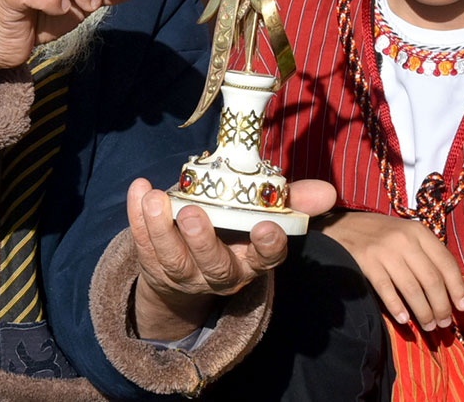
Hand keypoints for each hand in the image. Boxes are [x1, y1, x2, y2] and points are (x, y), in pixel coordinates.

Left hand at [126, 177, 335, 340]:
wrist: (188, 262)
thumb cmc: (233, 229)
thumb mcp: (261, 215)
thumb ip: (291, 201)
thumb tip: (327, 192)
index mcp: (250, 260)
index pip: (265, 259)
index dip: (267, 246)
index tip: (266, 227)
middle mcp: (219, 273)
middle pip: (213, 265)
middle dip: (202, 240)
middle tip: (194, 213)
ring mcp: (184, 273)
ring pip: (171, 258)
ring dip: (160, 228)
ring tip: (156, 198)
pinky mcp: (153, 264)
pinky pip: (142, 243)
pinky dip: (136, 216)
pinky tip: (139, 189)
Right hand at [320, 211, 463, 329]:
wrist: (339, 226)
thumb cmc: (378, 234)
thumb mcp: (405, 234)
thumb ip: (425, 254)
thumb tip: (449, 289)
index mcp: (418, 231)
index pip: (446, 263)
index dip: (458, 288)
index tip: (463, 308)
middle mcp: (404, 239)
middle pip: (432, 280)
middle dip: (441, 306)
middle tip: (444, 323)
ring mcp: (384, 251)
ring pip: (412, 289)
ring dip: (424, 313)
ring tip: (428, 326)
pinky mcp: (367, 262)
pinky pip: (387, 291)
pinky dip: (398, 308)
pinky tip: (404, 320)